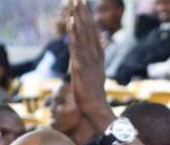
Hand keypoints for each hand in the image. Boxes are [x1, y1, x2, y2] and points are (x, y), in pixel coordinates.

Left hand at [67, 0, 113, 127]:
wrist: (95, 108)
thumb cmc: (93, 94)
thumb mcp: (95, 73)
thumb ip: (95, 59)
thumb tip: (96, 50)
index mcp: (98, 55)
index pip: (93, 32)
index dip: (87, 17)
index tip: (83, 4)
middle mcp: (95, 55)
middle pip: (89, 29)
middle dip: (83, 13)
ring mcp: (88, 60)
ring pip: (83, 35)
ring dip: (78, 18)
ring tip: (74, 3)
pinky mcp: (80, 67)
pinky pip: (76, 46)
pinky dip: (74, 33)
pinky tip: (70, 22)